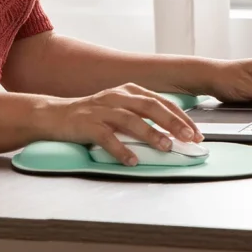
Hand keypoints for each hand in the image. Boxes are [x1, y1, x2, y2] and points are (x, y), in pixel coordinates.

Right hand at [37, 83, 202, 165]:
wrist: (55, 115)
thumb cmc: (93, 115)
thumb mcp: (120, 108)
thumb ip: (143, 116)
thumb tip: (174, 133)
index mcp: (128, 91)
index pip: (160, 101)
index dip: (180, 116)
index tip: (196, 132)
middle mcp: (117, 97)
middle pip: (149, 106)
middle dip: (172, 122)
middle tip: (188, 137)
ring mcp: (101, 110)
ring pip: (130, 119)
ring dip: (150, 133)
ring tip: (165, 147)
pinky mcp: (87, 124)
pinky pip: (106, 137)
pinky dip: (121, 149)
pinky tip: (132, 160)